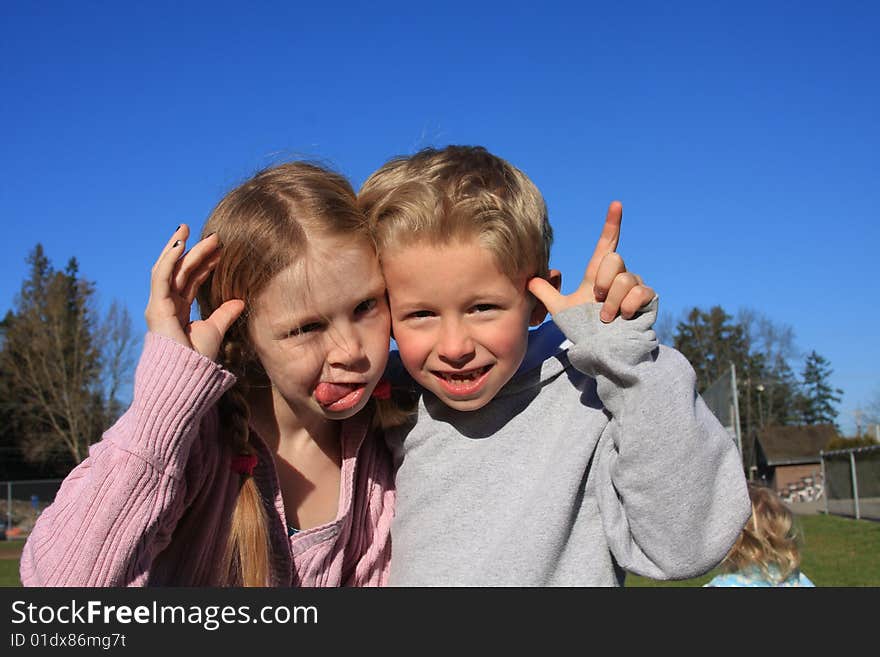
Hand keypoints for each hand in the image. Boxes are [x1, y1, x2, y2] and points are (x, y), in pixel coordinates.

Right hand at [144, 225, 244, 358]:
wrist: (184, 378)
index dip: (204, 263)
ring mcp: (159, 304)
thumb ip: (224, 314)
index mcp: (178, 309)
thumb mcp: (214, 330)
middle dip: (194, 251)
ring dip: (179, 248)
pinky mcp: (157, 306)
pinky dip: (169, 259)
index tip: (221, 250)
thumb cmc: (196, 360)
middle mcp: (166, 304)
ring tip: (187, 230)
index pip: (190, 280)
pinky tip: (180, 244)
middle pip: (181, 271)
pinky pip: (161, 277)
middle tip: (212, 235)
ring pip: (170, 269)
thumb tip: (239, 301)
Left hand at [528, 201, 654, 322]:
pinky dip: (628, 307)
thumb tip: (528, 280)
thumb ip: (547, 294)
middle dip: (603, 282)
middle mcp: (619, 276)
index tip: (616, 204)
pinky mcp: (647, 298)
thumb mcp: (562, 310)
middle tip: (597, 302)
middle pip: (613, 260)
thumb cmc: (585, 330)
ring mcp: (634, 286)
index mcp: (599, 274)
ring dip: (612, 302)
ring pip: (625, 279)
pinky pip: (639, 292)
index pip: (606, 244)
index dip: (611, 224)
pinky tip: (625, 317)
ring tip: (608, 317)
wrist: (603, 350)